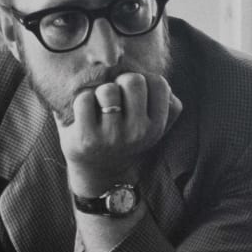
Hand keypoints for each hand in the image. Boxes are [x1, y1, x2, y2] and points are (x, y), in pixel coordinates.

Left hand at [57, 73, 181, 194]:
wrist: (100, 171)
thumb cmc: (127, 137)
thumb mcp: (154, 127)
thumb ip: (169, 106)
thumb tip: (169, 89)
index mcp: (156, 126)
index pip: (159, 83)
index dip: (145, 81)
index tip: (134, 94)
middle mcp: (138, 132)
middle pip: (133, 81)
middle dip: (121, 82)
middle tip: (116, 97)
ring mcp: (112, 136)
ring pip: (107, 90)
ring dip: (100, 92)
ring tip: (100, 106)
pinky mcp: (86, 138)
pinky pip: (84, 100)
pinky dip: (81, 101)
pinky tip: (84, 113)